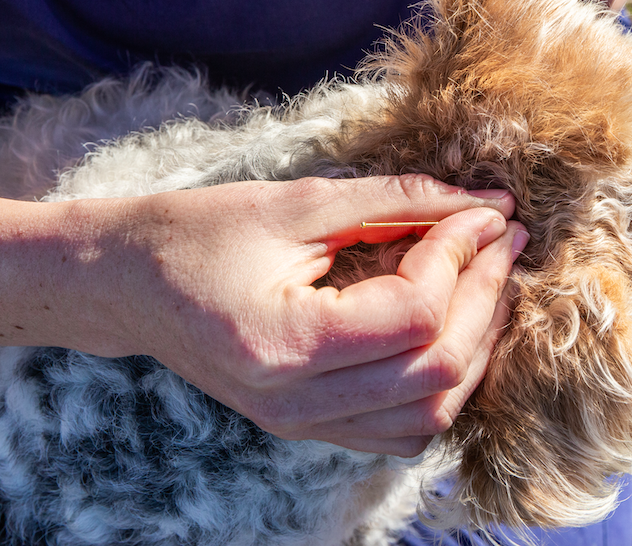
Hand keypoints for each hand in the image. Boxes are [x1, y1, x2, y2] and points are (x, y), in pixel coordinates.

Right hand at [77, 175, 526, 456]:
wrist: (128, 285)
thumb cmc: (197, 234)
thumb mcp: (298, 203)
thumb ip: (398, 202)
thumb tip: (487, 202)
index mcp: (284, 345)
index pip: (414, 314)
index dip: (461, 256)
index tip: (481, 211)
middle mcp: (295, 405)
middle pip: (436, 371)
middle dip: (487, 298)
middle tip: (503, 240)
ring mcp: (303, 426)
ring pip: (431, 414)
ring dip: (477, 346)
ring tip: (488, 282)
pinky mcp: (310, 427)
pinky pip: (403, 429)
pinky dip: (444, 382)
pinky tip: (453, 328)